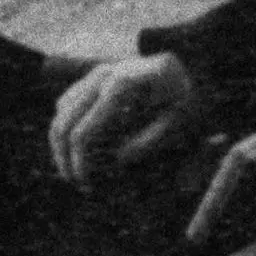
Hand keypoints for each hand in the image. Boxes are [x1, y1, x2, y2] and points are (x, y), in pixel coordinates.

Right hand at [46, 51, 205, 185]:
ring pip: (61, 113)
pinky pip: (68, 103)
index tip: (88, 187)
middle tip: (79, 184)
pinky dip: (68, 127)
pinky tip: (82, 150)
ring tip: (78, 171)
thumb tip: (116, 161)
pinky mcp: (96, 75)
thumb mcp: (178, 123)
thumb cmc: (188, 98)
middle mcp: (103, 75)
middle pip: (63, 124)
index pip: (83, 133)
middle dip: (65, 159)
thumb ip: (148, 143)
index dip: (80, 164)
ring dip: (62, 145)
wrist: (194, 68)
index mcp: (121, 86)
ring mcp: (97, 72)